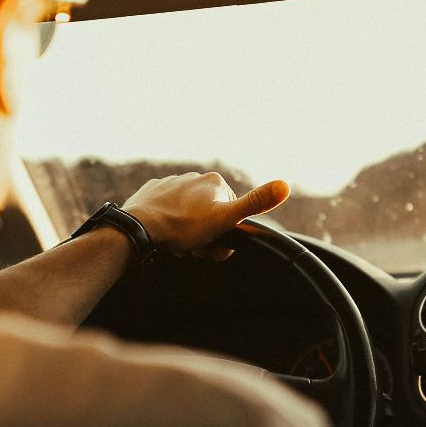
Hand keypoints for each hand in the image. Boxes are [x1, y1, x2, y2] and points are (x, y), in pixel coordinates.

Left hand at [121, 172, 289, 258]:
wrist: (140, 226)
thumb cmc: (183, 227)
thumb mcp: (225, 219)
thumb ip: (255, 203)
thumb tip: (285, 185)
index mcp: (215, 183)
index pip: (232, 214)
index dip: (226, 234)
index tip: (214, 245)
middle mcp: (194, 177)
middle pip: (210, 215)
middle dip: (206, 235)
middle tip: (194, 249)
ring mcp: (172, 183)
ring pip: (189, 213)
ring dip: (187, 232)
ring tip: (178, 244)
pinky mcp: (152, 191)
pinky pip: (167, 210)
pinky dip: (168, 223)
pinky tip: (164, 234)